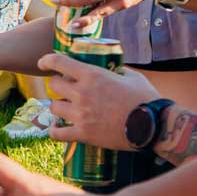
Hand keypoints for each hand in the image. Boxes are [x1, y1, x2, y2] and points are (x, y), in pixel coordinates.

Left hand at [37, 52, 157, 150]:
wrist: (153, 125)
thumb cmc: (145, 99)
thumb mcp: (131, 76)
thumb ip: (116, 71)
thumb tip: (111, 69)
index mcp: (92, 75)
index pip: (59, 63)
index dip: (47, 60)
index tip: (43, 63)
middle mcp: (82, 94)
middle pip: (54, 85)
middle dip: (58, 85)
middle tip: (64, 88)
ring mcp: (80, 115)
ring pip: (54, 107)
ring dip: (58, 106)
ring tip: (65, 108)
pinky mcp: (83, 134)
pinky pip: (58, 134)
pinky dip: (55, 131)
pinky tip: (56, 129)